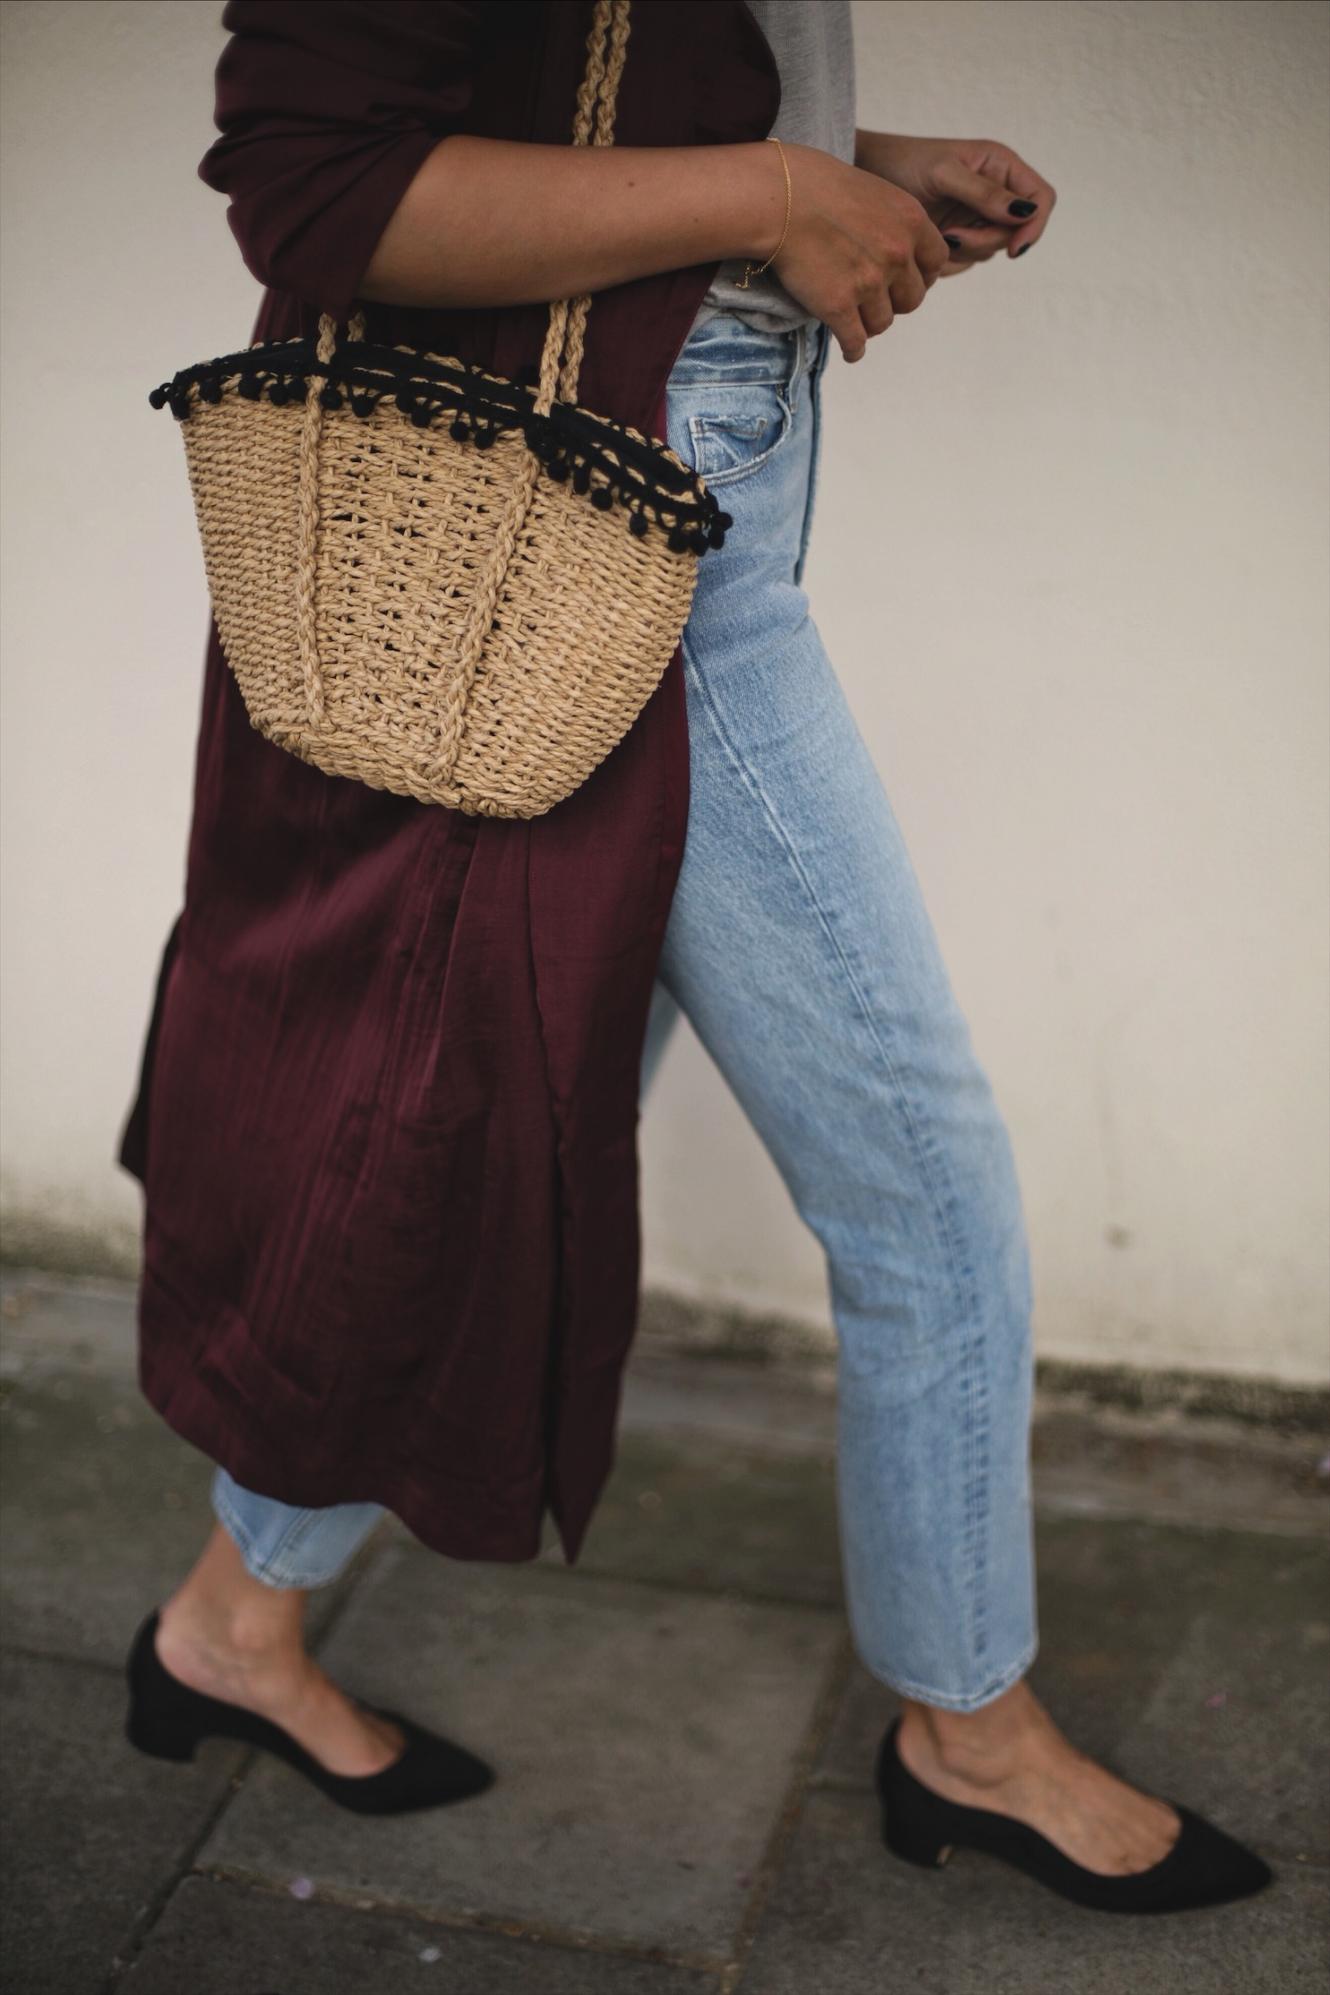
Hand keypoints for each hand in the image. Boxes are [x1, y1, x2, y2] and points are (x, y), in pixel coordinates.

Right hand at [765, 142, 950, 362]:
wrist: (779, 197)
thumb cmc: (817, 186)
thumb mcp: (873, 192)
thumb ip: (892, 222)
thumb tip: (899, 250)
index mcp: (911, 221)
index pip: (936, 262)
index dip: (920, 275)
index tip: (903, 279)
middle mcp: (897, 253)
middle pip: (912, 299)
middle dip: (895, 302)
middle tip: (875, 301)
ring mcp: (869, 282)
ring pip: (882, 323)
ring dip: (869, 324)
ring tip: (854, 319)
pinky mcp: (839, 306)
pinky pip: (855, 342)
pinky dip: (853, 350)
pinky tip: (850, 350)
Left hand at [853, 131, 1055, 275]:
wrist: (869, 177)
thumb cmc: (904, 163)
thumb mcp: (945, 173)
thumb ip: (984, 192)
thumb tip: (1024, 212)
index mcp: (1002, 166)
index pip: (1041, 198)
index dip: (1035, 224)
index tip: (1013, 249)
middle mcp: (996, 192)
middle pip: (1016, 232)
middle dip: (985, 241)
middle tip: (950, 238)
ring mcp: (979, 217)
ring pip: (990, 250)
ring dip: (964, 251)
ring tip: (935, 233)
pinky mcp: (960, 238)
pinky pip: (966, 260)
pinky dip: (949, 259)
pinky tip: (929, 242)